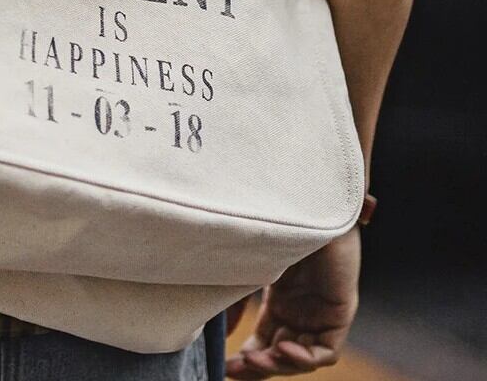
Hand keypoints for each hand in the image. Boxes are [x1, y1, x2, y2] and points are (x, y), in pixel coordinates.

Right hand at [226, 227, 359, 377]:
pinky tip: (282, 349)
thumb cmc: (273, 225)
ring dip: (278, 364)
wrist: (303, 201)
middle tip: (235, 370)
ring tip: (255, 361)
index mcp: (280, 298)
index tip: (225, 368)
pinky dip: (303, 357)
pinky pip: (325, 350)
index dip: (248, 358)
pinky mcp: (340, 310)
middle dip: (260, 366)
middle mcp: (301, 308)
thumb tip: (226, 335)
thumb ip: (237, 301)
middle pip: (282, 353)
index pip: (266, 340)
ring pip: (303, 355)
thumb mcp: (248, 267)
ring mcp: (321, 311)